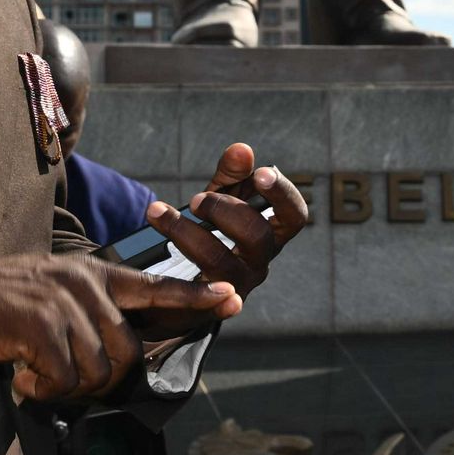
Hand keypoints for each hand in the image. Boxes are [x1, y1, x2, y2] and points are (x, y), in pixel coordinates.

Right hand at [0, 253, 235, 399]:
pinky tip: (20, 375)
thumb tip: (115, 351)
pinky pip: (64, 378)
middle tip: (60, 380)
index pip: (154, 284)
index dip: (195, 295)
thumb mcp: (50, 291)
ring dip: (67, 388)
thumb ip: (86, 309)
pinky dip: (42, 389)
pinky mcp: (41, 325)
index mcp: (91, 274)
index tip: (232, 296)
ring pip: (98, 370)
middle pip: (128, 352)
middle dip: (101, 381)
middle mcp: (84, 284)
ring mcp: (64, 302)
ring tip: (35, 374)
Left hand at [148, 145, 310, 298]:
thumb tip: (242, 148)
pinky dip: (178, 266)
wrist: (184, 291)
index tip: (261, 172)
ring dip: (188, 232)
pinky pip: (192, 288)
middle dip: (226, 209)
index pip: (294, 217)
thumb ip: (231, 175)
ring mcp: (234, 287)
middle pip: (258, 236)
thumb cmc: (212, 235)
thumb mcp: (222, 201)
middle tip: (196, 199)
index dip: (283, 194)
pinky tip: (161, 238)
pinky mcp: (204, 306)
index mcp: (270, 236)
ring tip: (159, 213)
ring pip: (219, 261)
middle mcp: (259, 263)